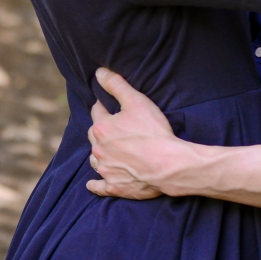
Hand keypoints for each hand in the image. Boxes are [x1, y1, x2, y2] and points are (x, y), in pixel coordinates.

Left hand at [86, 68, 188, 199]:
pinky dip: (96, 184)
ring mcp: (106, 170)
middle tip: (112, 127)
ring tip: (108, 151)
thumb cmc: (154, 132)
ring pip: (95, 159)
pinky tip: (92, 184)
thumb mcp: (136, 101)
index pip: (97, 112)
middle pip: (95, 135)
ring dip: (99, 154)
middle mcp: (99, 150)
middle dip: (101, 130)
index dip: (103, 107)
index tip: (107, 106)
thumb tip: (99, 72)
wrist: (168, 165)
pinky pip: (99, 186)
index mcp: (102, 128)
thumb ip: (116, 85)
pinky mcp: (114, 187)